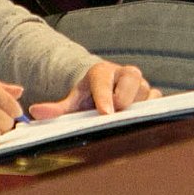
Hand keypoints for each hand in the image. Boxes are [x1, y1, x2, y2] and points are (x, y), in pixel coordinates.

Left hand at [29, 61, 155, 119]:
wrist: (107, 94)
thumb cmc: (89, 99)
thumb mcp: (73, 102)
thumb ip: (56, 109)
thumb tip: (35, 112)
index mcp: (102, 71)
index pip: (103, 80)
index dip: (105, 96)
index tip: (105, 112)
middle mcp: (125, 73)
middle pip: (131, 81)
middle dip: (124, 100)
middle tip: (114, 116)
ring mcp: (142, 84)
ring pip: (146, 93)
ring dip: (137, 107)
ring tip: (126, 118)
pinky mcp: (154, 95)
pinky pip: (158, 103)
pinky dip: (151, 113)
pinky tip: (141, 123)